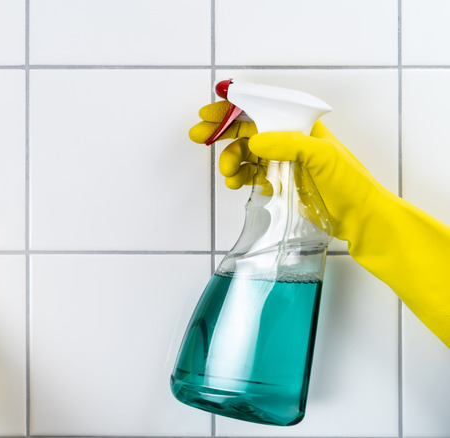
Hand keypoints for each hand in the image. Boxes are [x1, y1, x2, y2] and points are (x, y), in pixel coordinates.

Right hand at [189, 101, 388, 241]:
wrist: (359, 218)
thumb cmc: (350, 184)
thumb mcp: (323, 156)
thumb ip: (289, 144)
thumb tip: (256, 141)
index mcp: (300, 126)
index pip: (262, 109)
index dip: (234, 109)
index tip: (209, 113)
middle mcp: (289, 140)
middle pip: (247, 129)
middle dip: (221, 132)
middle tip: (199, 136)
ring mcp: (283, 162)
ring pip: (245, 154)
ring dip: (230, 160)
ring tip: (229, 174)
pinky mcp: (280, 183)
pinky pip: (251, 175)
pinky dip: (240, 178)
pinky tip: (238, 184)